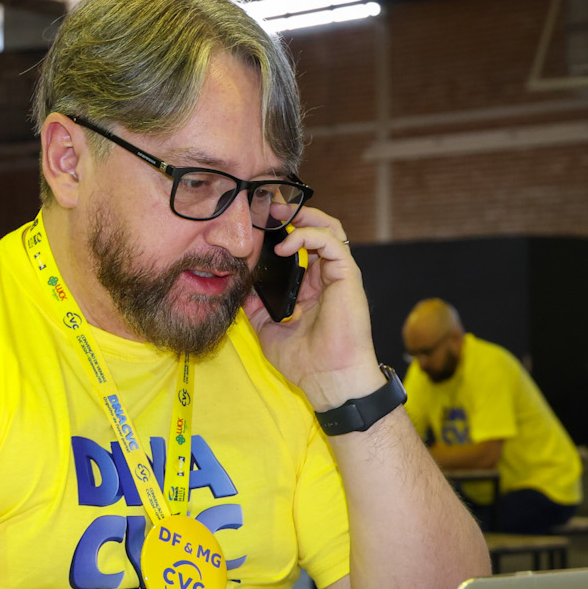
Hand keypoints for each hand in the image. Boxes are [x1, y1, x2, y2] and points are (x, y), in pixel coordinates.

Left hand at [244, 206, 381, 411]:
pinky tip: (286, 247)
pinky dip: (308, 236)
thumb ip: (257, 307)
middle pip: (317, 230)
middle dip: (293, 215)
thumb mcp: (269, 329)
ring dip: (303, 217)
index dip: (284, 231)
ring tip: (278, 216)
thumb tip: (240, 288)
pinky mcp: (348, 276)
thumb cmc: (306, 362)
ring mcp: (339, 275)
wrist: (329, 380)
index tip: (261, 222)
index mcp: (313, 287)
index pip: (302, 247)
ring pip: (329, 228)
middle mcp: (327, 277)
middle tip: (269, 208)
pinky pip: (332, 242)